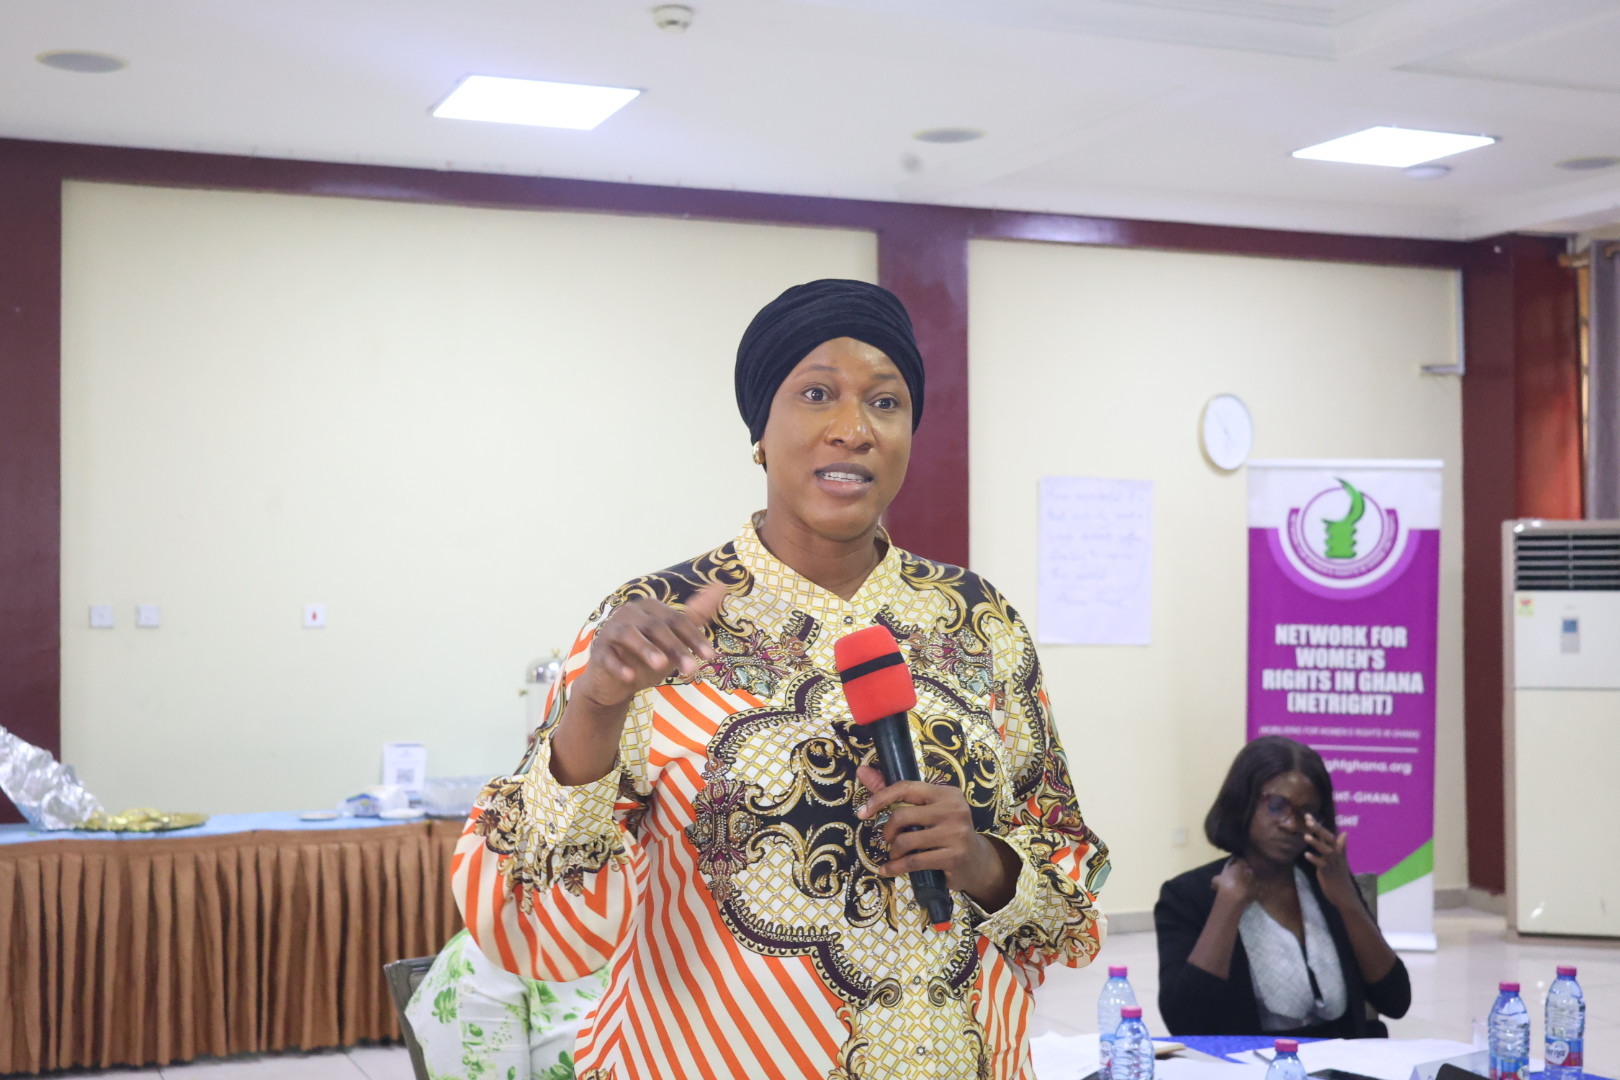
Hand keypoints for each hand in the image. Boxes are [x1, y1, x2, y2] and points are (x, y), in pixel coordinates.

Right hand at [573, 585, 724, 709]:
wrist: (616, 682)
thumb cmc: (648, 657)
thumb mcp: (675, 639)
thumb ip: (696, 615)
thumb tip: (721, 587)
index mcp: (651, 608)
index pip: (677, 620)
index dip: (695, 637)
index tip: (711, 657)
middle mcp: (630, 613)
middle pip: (656, 627)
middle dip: (676, 648)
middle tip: (692, 670)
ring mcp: (611, 629)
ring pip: (629, 634)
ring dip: (646, 649)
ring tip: (661, 665)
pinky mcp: (598, 649)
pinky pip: (607, 655)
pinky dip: (618, 665)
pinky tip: (630, 676)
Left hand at [855, 764, 1016, 908]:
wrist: (977, 862)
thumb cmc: (946, 832)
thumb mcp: (927, 810)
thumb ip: (895, 793)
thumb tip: (862, 772)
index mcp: (946, 793)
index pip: (905, 788)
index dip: (880, 798)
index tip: (862, 812)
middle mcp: (953, 809)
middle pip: (902, 816)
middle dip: (888, 831)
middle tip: (889, 840)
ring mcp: (956, 833)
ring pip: (906, 841)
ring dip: (894, 852)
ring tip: (896, 855)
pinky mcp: (954, 856)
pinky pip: (914, 862)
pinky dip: (895, 868)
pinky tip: (888, 870)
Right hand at [1211, 856, 1257, 906]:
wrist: (1233, 897)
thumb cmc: (1223, 884)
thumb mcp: (1216, 879)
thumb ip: (1219, 877)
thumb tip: (1217, 879)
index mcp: (1238, 865)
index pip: (1240, 860)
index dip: (1237, 863)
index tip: (1234, 866)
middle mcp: (1248, 870)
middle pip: (1248, 869)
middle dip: (1245, 872)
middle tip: (1239, 877)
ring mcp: (1254, 881)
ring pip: (1253, 879)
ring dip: (1249, 881)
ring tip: (1244, 886)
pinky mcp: (1257, 891)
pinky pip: (1257, 890)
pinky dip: (1254, 891)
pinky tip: (1249, 894)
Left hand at [1302, 813, 1359, 910]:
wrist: (1345, 896)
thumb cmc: (1340, 877)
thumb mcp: (1340, 860)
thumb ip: (1340, 846)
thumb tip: (1344, 834)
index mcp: (1337, 851)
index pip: (1327, 835)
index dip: (1318, 825)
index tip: (1308, 815)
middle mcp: (1336, 855)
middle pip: (1328, 839)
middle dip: (1318, 829)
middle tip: (1308, 820)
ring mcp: (1333, 864)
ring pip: (1325, 851)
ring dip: (1316, 843)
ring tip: (1306, 836)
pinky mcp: (1328, 873)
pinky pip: (1321, 865)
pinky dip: (1314, 859)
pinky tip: (1306, 854)